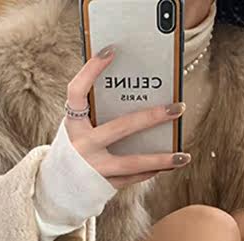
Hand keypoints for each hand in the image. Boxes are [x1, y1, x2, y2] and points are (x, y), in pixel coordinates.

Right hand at [65, 47, 189, 187]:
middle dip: (152, 117)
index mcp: (73, 125)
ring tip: (184, 156)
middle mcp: (82, 145)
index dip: (91, 70)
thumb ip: (98, 114)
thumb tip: (138, 96)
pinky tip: (168, 165)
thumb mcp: (79, 128)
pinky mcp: (104, 184)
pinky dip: (151, 170)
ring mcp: (94, 167)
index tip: (111, 50)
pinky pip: (133, 176)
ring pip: (133, 162)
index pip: (77, 91)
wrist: (59, 187)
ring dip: (161, 159)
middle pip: (121, 127)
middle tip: (178, 107)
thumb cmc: (76, 148)